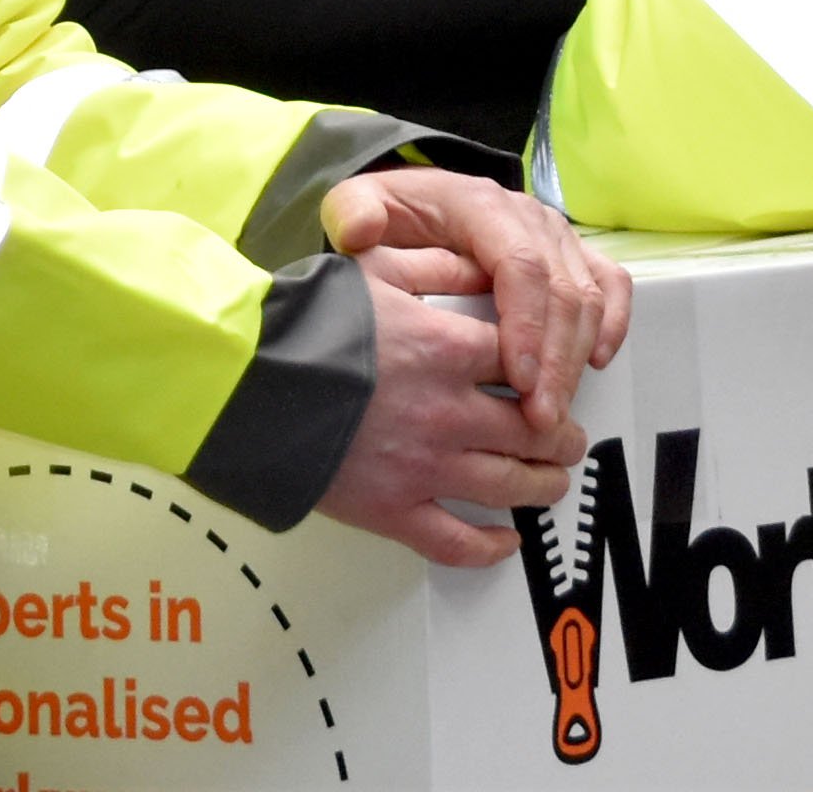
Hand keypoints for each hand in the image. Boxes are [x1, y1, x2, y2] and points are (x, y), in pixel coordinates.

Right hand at [312, 270, 588, 567]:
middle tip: (568, 437)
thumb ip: (436, 266)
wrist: (244, 384)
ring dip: (543, 485)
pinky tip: (507, 541)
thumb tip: (481, 268)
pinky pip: (459, 542)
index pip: (528, 362)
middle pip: (535, 429)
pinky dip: (491, 547)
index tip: (551, 378)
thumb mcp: (374, 271)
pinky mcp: (395, 511)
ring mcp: (425, 467)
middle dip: (562, 435)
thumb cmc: (304, 325)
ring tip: (552, 481)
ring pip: (511, 485)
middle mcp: (448, 412)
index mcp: (447, 349)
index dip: (549, 371)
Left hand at [319, 165, 633, 428]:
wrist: (419, 203)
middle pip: (562, 290)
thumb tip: (361, 231)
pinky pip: (611, 285)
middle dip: (555, 362)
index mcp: (480, 204)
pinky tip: (596, 366)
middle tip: (539, 420)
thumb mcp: (360, 207)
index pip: (519, 266)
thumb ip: (353, 214)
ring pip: (589, 296)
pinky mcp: (574, 254)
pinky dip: (614, 325)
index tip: (518, 381)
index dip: (527, 326)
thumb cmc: (394, 218)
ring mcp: (556, 235)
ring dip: (577, 358)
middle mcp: (528, 217)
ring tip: (553, 414)